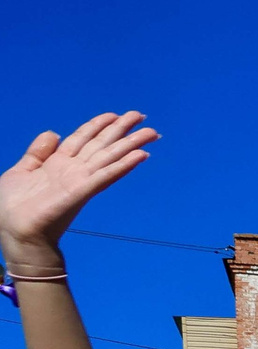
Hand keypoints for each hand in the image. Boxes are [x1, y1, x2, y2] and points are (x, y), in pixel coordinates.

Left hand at [0, 113, 155, 267]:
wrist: (16, 232)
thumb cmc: (14, 207)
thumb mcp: (22, 170)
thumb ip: (38, 152)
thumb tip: (54, 133)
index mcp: (58, 163)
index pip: (84, 138)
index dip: (99, 125)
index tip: (117, 115)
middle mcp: (74, 170)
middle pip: (103, 145)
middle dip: (122, 130)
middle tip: (142, 117)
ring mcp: (80, 181)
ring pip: (110, 157)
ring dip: (131, 144)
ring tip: (151, 133)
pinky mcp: (82, 191)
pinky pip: (106, 175)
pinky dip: (123, 165)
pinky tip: (140, 156)